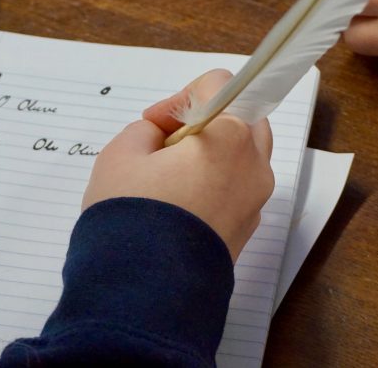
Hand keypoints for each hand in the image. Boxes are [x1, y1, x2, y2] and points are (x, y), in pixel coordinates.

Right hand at [82, 69, 273, 260]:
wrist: (144, 291)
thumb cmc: (132, 216)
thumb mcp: (121, 154)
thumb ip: (146, 130)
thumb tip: (161, 137)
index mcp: (230, 136)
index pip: (218, 85)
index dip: (179, 97)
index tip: (154, 124)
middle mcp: (253, 165)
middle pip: (240, 117)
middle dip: (203, 121)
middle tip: (164, 143)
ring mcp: (255, 199)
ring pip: (242, 154)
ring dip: (211, 152)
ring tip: (169, 176)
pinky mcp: (247, 228)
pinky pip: (238, 188)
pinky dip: (215, 182)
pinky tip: (178, 202)